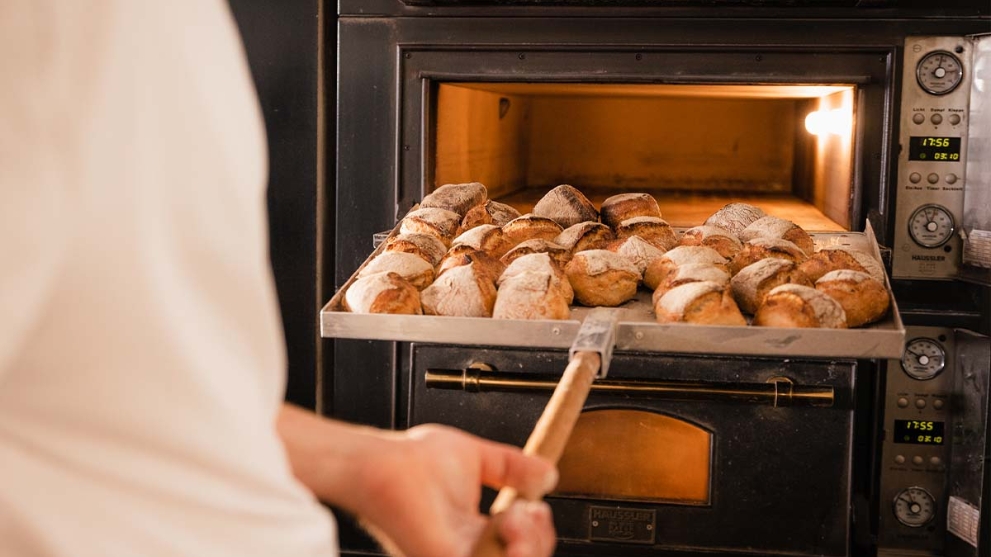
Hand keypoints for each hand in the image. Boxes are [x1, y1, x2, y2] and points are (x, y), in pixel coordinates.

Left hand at [353, 424, 557, 556]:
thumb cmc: (409, 460)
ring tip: (517, 516)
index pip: (518, 545)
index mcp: (472, 532)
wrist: (380, 462)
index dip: (536, 529)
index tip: (535, 505)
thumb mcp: (476, 458)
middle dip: (538, 538)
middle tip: (529, 511)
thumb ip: (512, 466)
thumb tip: (547, 473)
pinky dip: (512, 551)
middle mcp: (466, 551)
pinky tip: (508, 522)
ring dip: (529, 544)